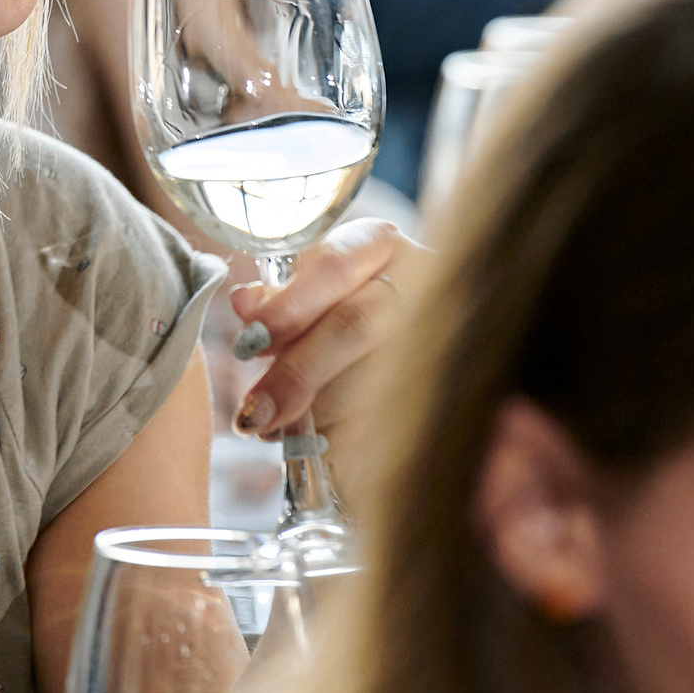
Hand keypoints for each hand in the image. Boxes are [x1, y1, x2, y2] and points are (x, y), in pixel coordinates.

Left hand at [226, 217, 420, 474]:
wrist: (410, 321)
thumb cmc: (338, 302)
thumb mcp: (308, 287)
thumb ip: (277, 298)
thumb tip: (245, 305)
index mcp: (378, 243)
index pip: (333, 266)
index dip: (288, 307)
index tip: (250, 342)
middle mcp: (418, 278)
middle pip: (356, 325)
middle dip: (298, 374)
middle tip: (254, 415)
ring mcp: (441, 330)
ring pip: (377, 378)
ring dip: (320, 414)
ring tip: (276, 432)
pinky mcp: (447, 382)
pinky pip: (395, 418)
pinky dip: (349, 439)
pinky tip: (318, 449)